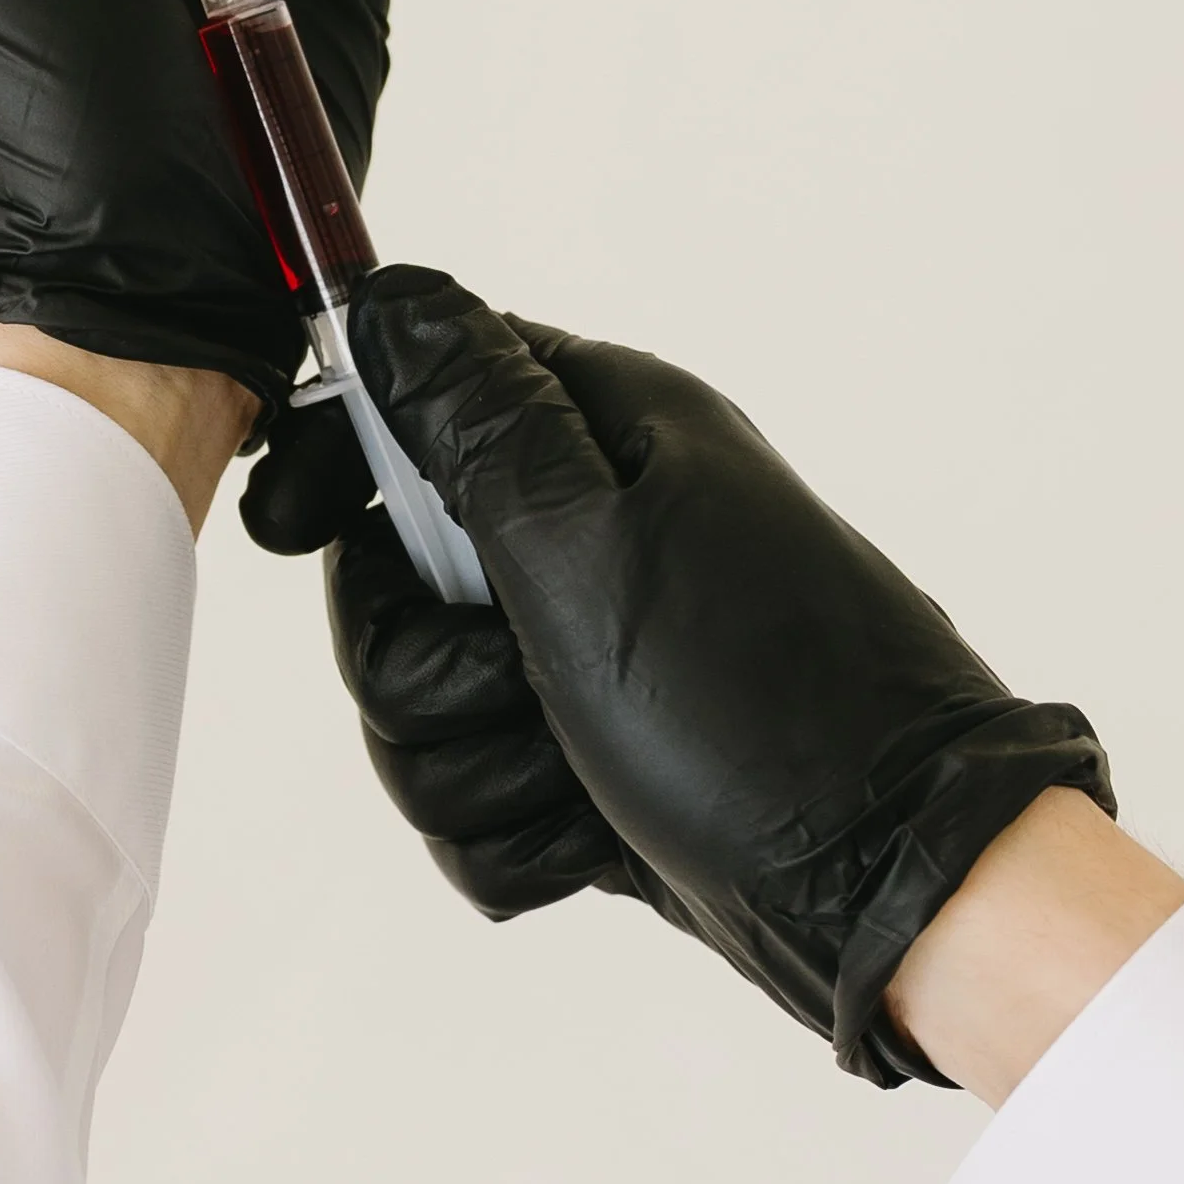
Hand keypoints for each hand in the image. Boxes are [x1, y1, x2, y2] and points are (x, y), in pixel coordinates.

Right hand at [249, 266, 1114, 1084]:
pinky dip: (519, 835)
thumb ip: (473, 425)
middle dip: (422, 672)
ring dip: (477, 769)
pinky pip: (474, 797)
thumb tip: (390, 295)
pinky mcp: (591, 760)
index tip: (290, 525)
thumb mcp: (593, 548)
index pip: (413, 399)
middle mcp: (595, 532)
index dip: (339, 462)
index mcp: (603, 440)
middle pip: (391, 583)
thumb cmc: (763, 708)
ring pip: (420, 708)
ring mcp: (590, 654)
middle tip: (512, 692)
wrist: (893, 889)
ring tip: (575, 779)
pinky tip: (592, 840)